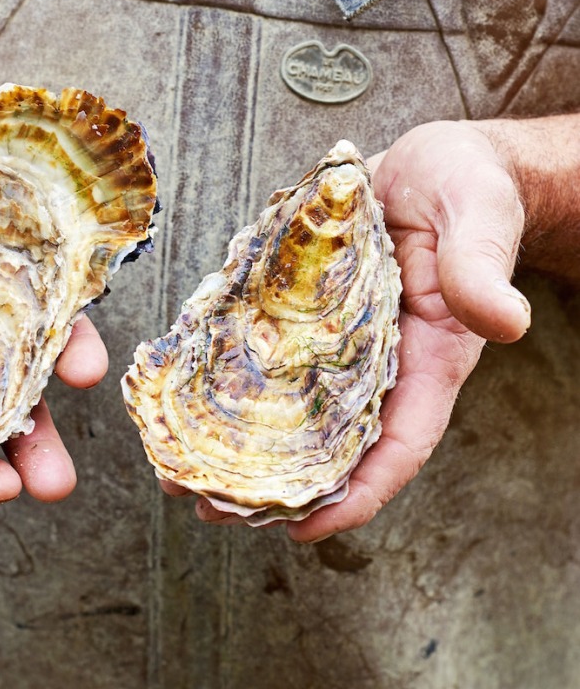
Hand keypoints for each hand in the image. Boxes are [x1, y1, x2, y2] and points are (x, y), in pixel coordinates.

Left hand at [179, 121, 530, 539]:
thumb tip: (506, 321)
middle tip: (210, 505)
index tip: (303, 529)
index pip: (397, 444)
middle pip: (331, 442)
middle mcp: (380, 360)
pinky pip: (267, 352)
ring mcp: (339, 338)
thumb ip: (481, 269)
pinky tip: (187, 396)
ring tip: (181, 468)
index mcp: (430, 356)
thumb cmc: (470, 190)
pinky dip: (231, 379)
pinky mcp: (306, 308)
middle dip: (276, 484)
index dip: (355, 494)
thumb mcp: (479, 220)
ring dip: (243, 442)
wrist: (437, 159)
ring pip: (292, 406)